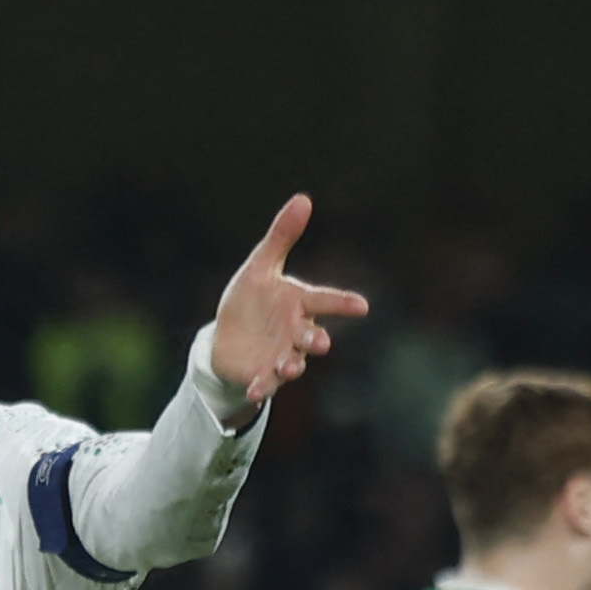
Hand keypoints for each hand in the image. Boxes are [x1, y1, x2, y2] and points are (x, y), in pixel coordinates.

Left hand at [207, 195, 369, 420]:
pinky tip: (253, 391)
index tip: (362, 306)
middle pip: (311, 336)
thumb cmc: (250, 300)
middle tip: (320, 343)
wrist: (228, 338)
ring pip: (293, 363)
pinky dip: (262, 388)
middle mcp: (295, 332)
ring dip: (292, 366)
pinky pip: (265, 383)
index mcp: (298, 303)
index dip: (342, 304)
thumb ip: (282, 236)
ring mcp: (280, 356)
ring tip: (288, 367)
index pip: (324, 300)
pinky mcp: (262, 375)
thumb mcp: (261, 265)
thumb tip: (303, 198)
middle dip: (315, 340)